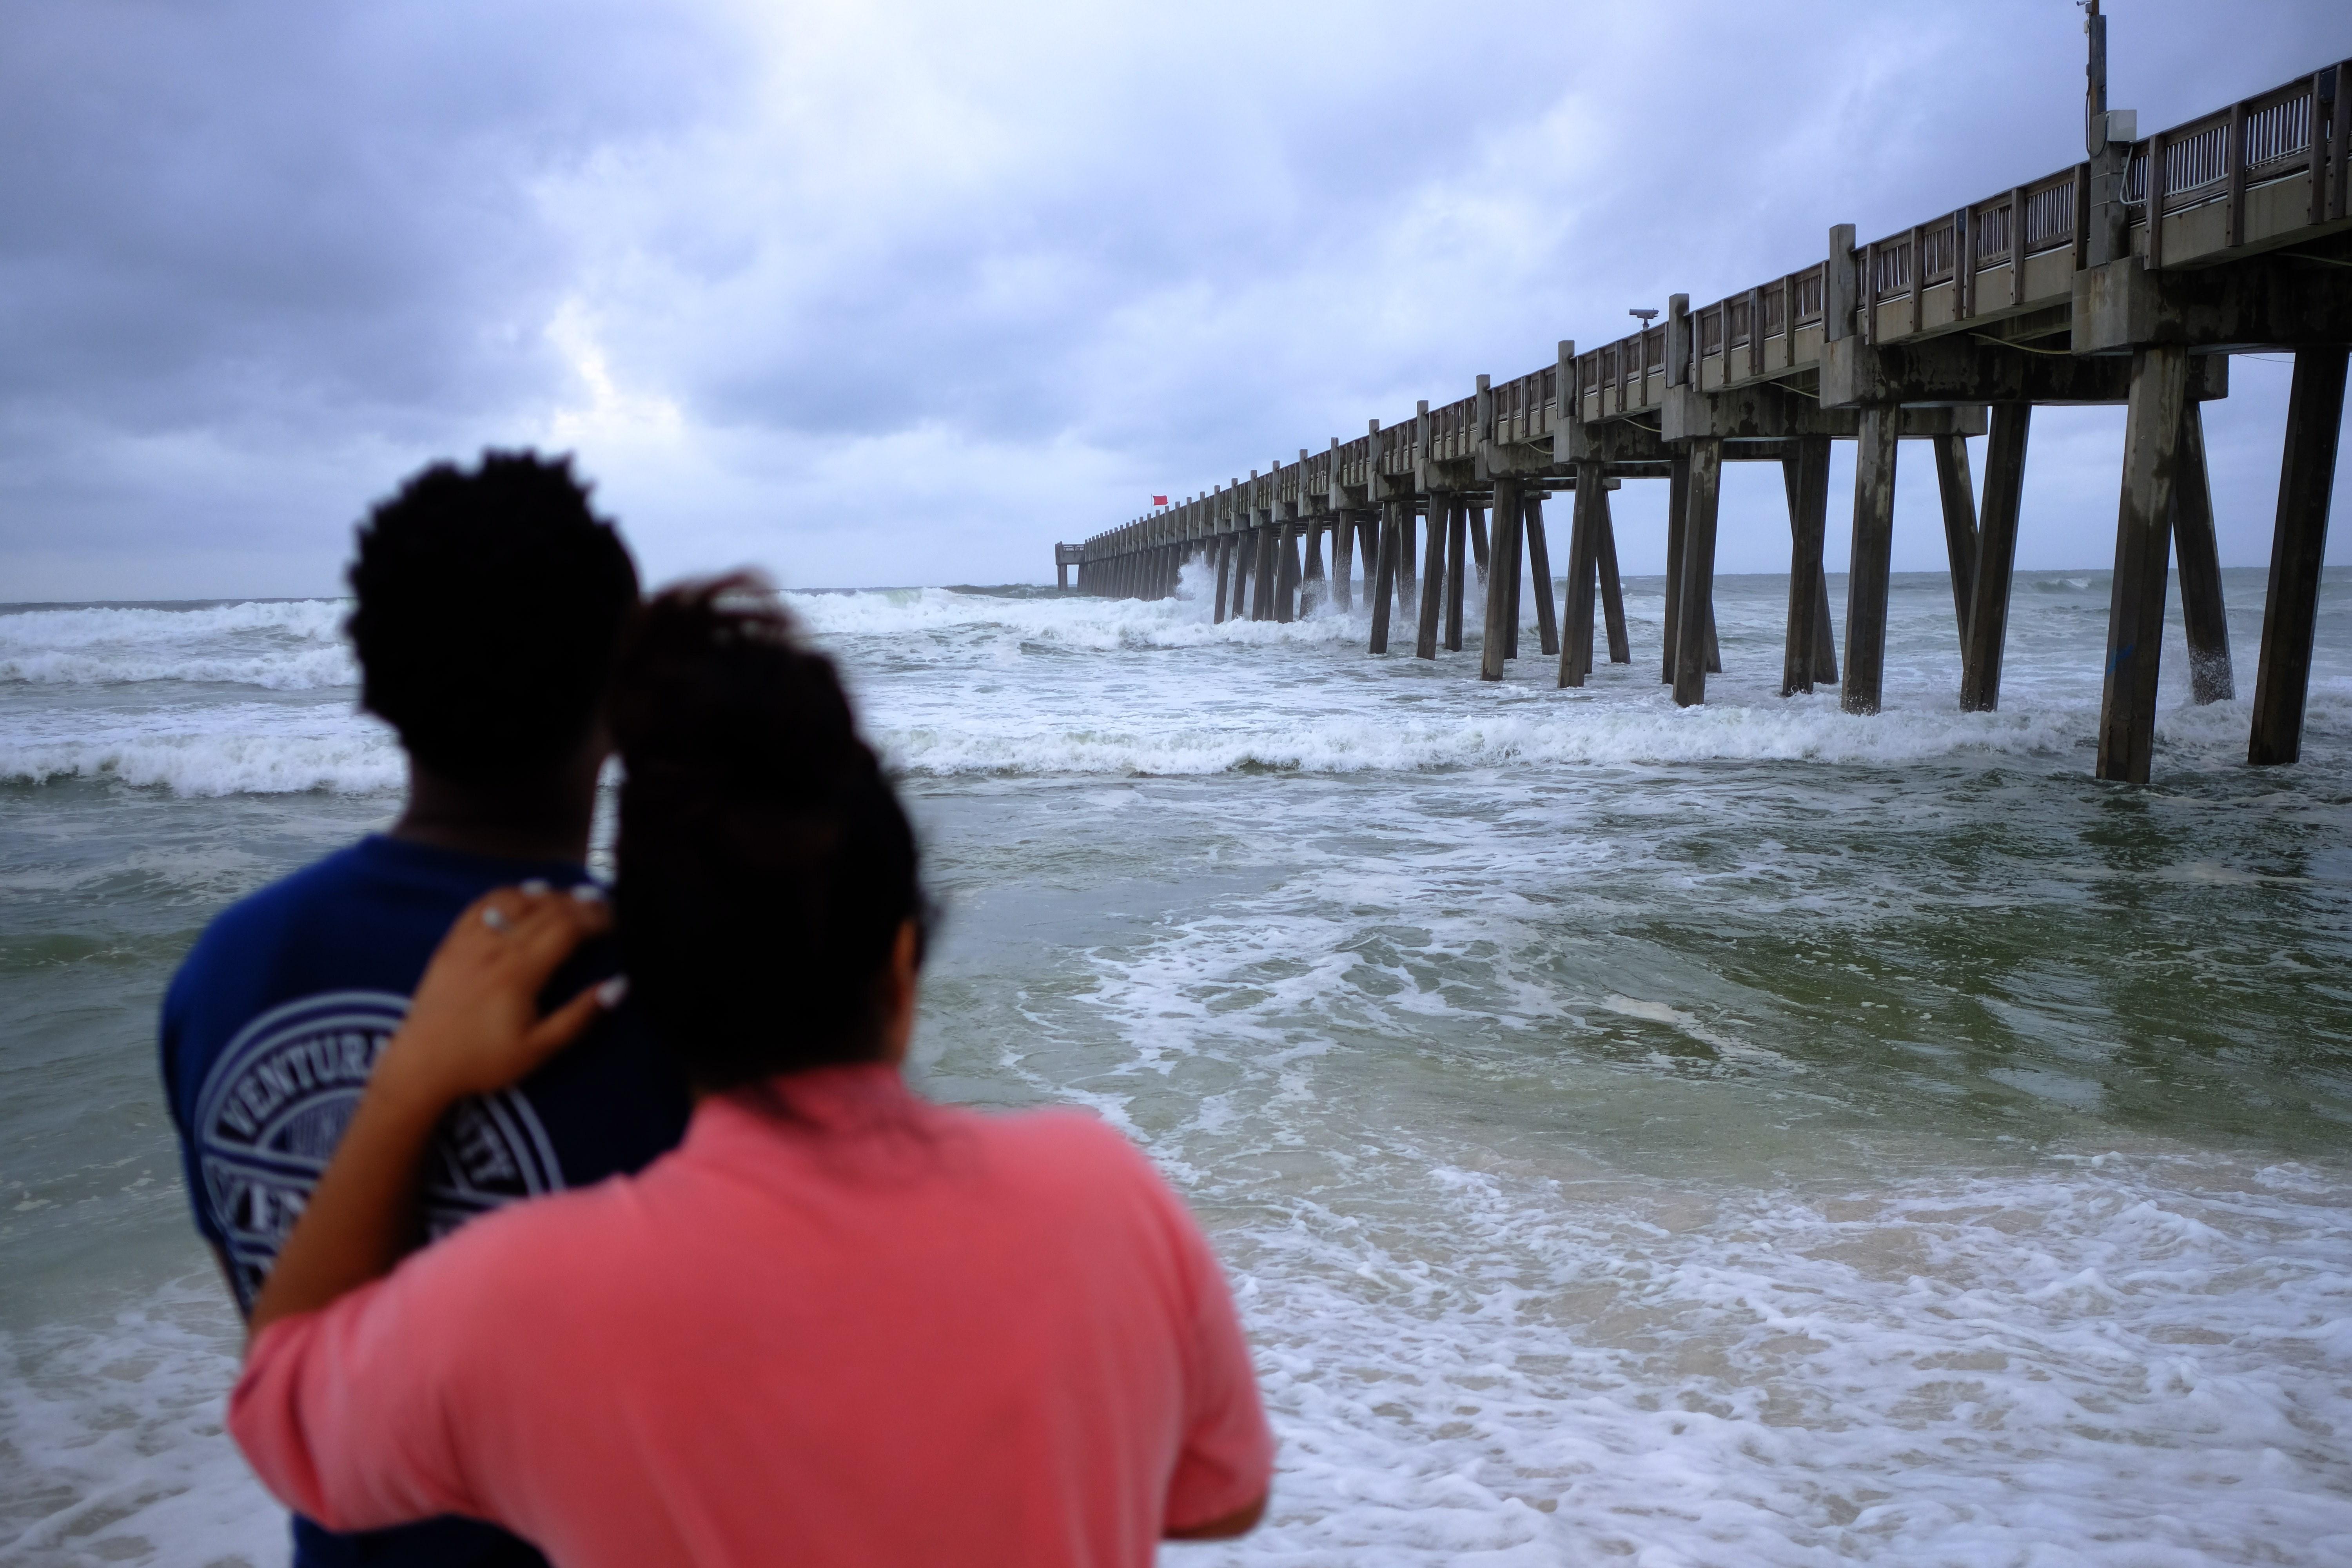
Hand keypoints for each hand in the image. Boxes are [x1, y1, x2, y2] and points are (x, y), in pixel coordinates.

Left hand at [370, 884, 618, 1113]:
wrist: (420, 1066)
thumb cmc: (483, 1061)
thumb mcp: (538, 1049)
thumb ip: (579, 1016)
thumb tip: (619, 985)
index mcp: (521, 971)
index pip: (568, 929)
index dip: (597, 919)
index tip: (618, 920)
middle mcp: (496, 947)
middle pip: (546, 910)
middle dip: (581, 903)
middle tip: (604, 904)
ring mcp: (470, 941)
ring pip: (516, 902)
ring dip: (549, 894)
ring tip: (573, 896)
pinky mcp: (451, 944)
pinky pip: (483, 905)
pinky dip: (509, 894)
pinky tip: (525, 892)